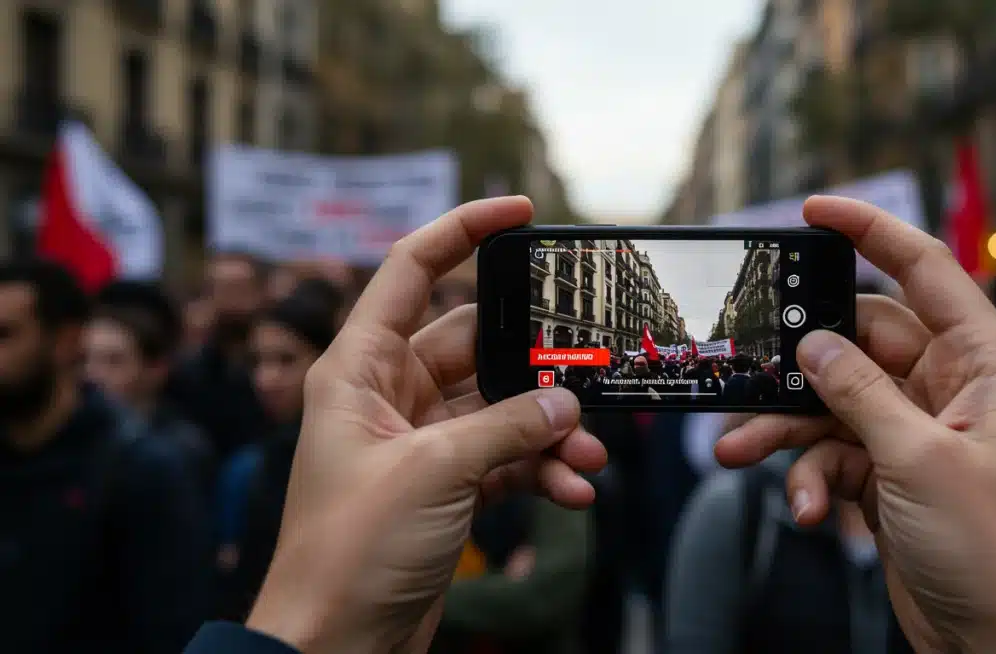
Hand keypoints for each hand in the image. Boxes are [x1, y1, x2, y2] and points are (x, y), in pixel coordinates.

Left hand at [245, 197, 606, 653]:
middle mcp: (389, 394)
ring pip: (501, 406)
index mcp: (359, 368)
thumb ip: (506, 426)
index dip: (460, 229)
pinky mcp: (446, 484)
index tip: (518, 209)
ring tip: (587, 453)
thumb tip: (565, 401)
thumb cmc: (348, 551)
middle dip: (535, 360)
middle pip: (476, 343)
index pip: (408, 269)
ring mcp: (421, 440)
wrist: (335, 644)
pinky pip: (505, 456)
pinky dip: (539, 468)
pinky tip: (573, 490)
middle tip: (588, 365)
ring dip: (547, 426)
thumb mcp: (432, 473)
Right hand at [717, 197, 995, 653]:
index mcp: (984, 364)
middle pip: (858, 344)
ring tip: (739, 452)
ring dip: (787, 430)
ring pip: (833, 404)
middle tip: (745, 369)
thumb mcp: (919, 460)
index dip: (871, 232)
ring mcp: (916, 434)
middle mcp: (950, 389)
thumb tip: (813, 344)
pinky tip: (808, 511)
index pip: (925, 272)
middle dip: (799, 366)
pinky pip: (833, 454)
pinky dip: (810, 479)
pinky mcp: (890, 476)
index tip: (813, 212)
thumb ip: (858, 392)